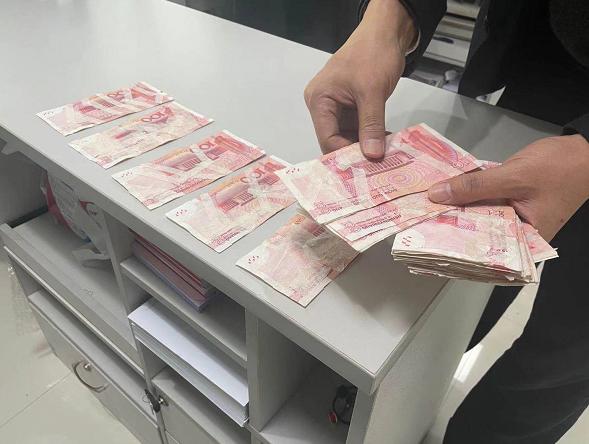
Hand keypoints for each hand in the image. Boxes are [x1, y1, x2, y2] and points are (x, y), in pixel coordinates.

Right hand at [304, 0, 416, 158]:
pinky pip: (360, 129)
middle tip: (375, 169)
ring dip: (366, 147)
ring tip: (384, 160)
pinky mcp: (353, 108)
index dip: (344, 154)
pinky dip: (372, 137)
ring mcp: (339, 108)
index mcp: (319, 100)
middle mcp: (324, 106)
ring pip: (349, 137)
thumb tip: (372, 155)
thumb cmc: (372, 53)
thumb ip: (371, 125)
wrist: (387, 32)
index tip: (364, 168)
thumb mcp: (372, 91)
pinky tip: (386, 146)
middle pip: (336, 140)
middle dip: (356, 153)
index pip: (327, 138)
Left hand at [428, 135, 588, 240]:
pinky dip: (469, 199)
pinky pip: (485, 205)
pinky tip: (447, 195)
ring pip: (479, 218)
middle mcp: (518, 238)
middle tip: (419, 222)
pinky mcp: (510, 206)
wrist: (586, 150)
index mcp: (525, 243)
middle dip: (450, 226)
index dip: (453, 244)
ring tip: (425, 210)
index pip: (482, 251)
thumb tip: (438, 195)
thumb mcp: (514, 176)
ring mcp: (514, 221)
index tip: (426, 238)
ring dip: (457, 211)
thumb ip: (475, 186)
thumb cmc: (560, 168)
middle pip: (477, 234)